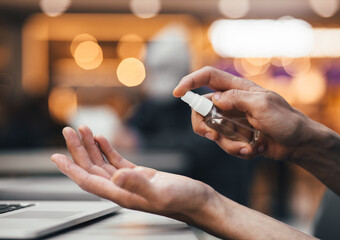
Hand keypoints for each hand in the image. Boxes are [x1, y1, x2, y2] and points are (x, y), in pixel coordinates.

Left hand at [51, 126, 215, 222]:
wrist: (198, 201)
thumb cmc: (184, 201)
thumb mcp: (161, 192)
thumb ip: (138, 185)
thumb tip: (116, 176)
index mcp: (122, 195)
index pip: (88, 181)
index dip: (71, 168)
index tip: (56, 156)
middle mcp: (122, 189)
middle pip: (92, 168)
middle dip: (78, 149)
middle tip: (68, 131)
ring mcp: (130, 181)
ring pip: (102, 163)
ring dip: (91, 147)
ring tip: (82, 130)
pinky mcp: (140, 175)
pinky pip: (116, 160)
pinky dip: (107, 149)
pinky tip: (103, 140)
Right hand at [173, 66, 310, 160]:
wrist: (298, 144)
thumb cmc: (286, 120)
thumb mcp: (263, 105)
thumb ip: (237, 99)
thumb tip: (215, 100)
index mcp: (238, 89)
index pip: (208, 77)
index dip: (190, 81)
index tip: (177, 93)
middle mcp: (231, 103)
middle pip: (201, 108)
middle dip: (203, 124)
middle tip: (212, 136)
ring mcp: (232, 120)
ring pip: (212, 130)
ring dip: (226, 143)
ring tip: (248, 147)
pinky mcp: (235, 136)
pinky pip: (224, 144)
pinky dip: (236, 150)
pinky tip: (253, 150)